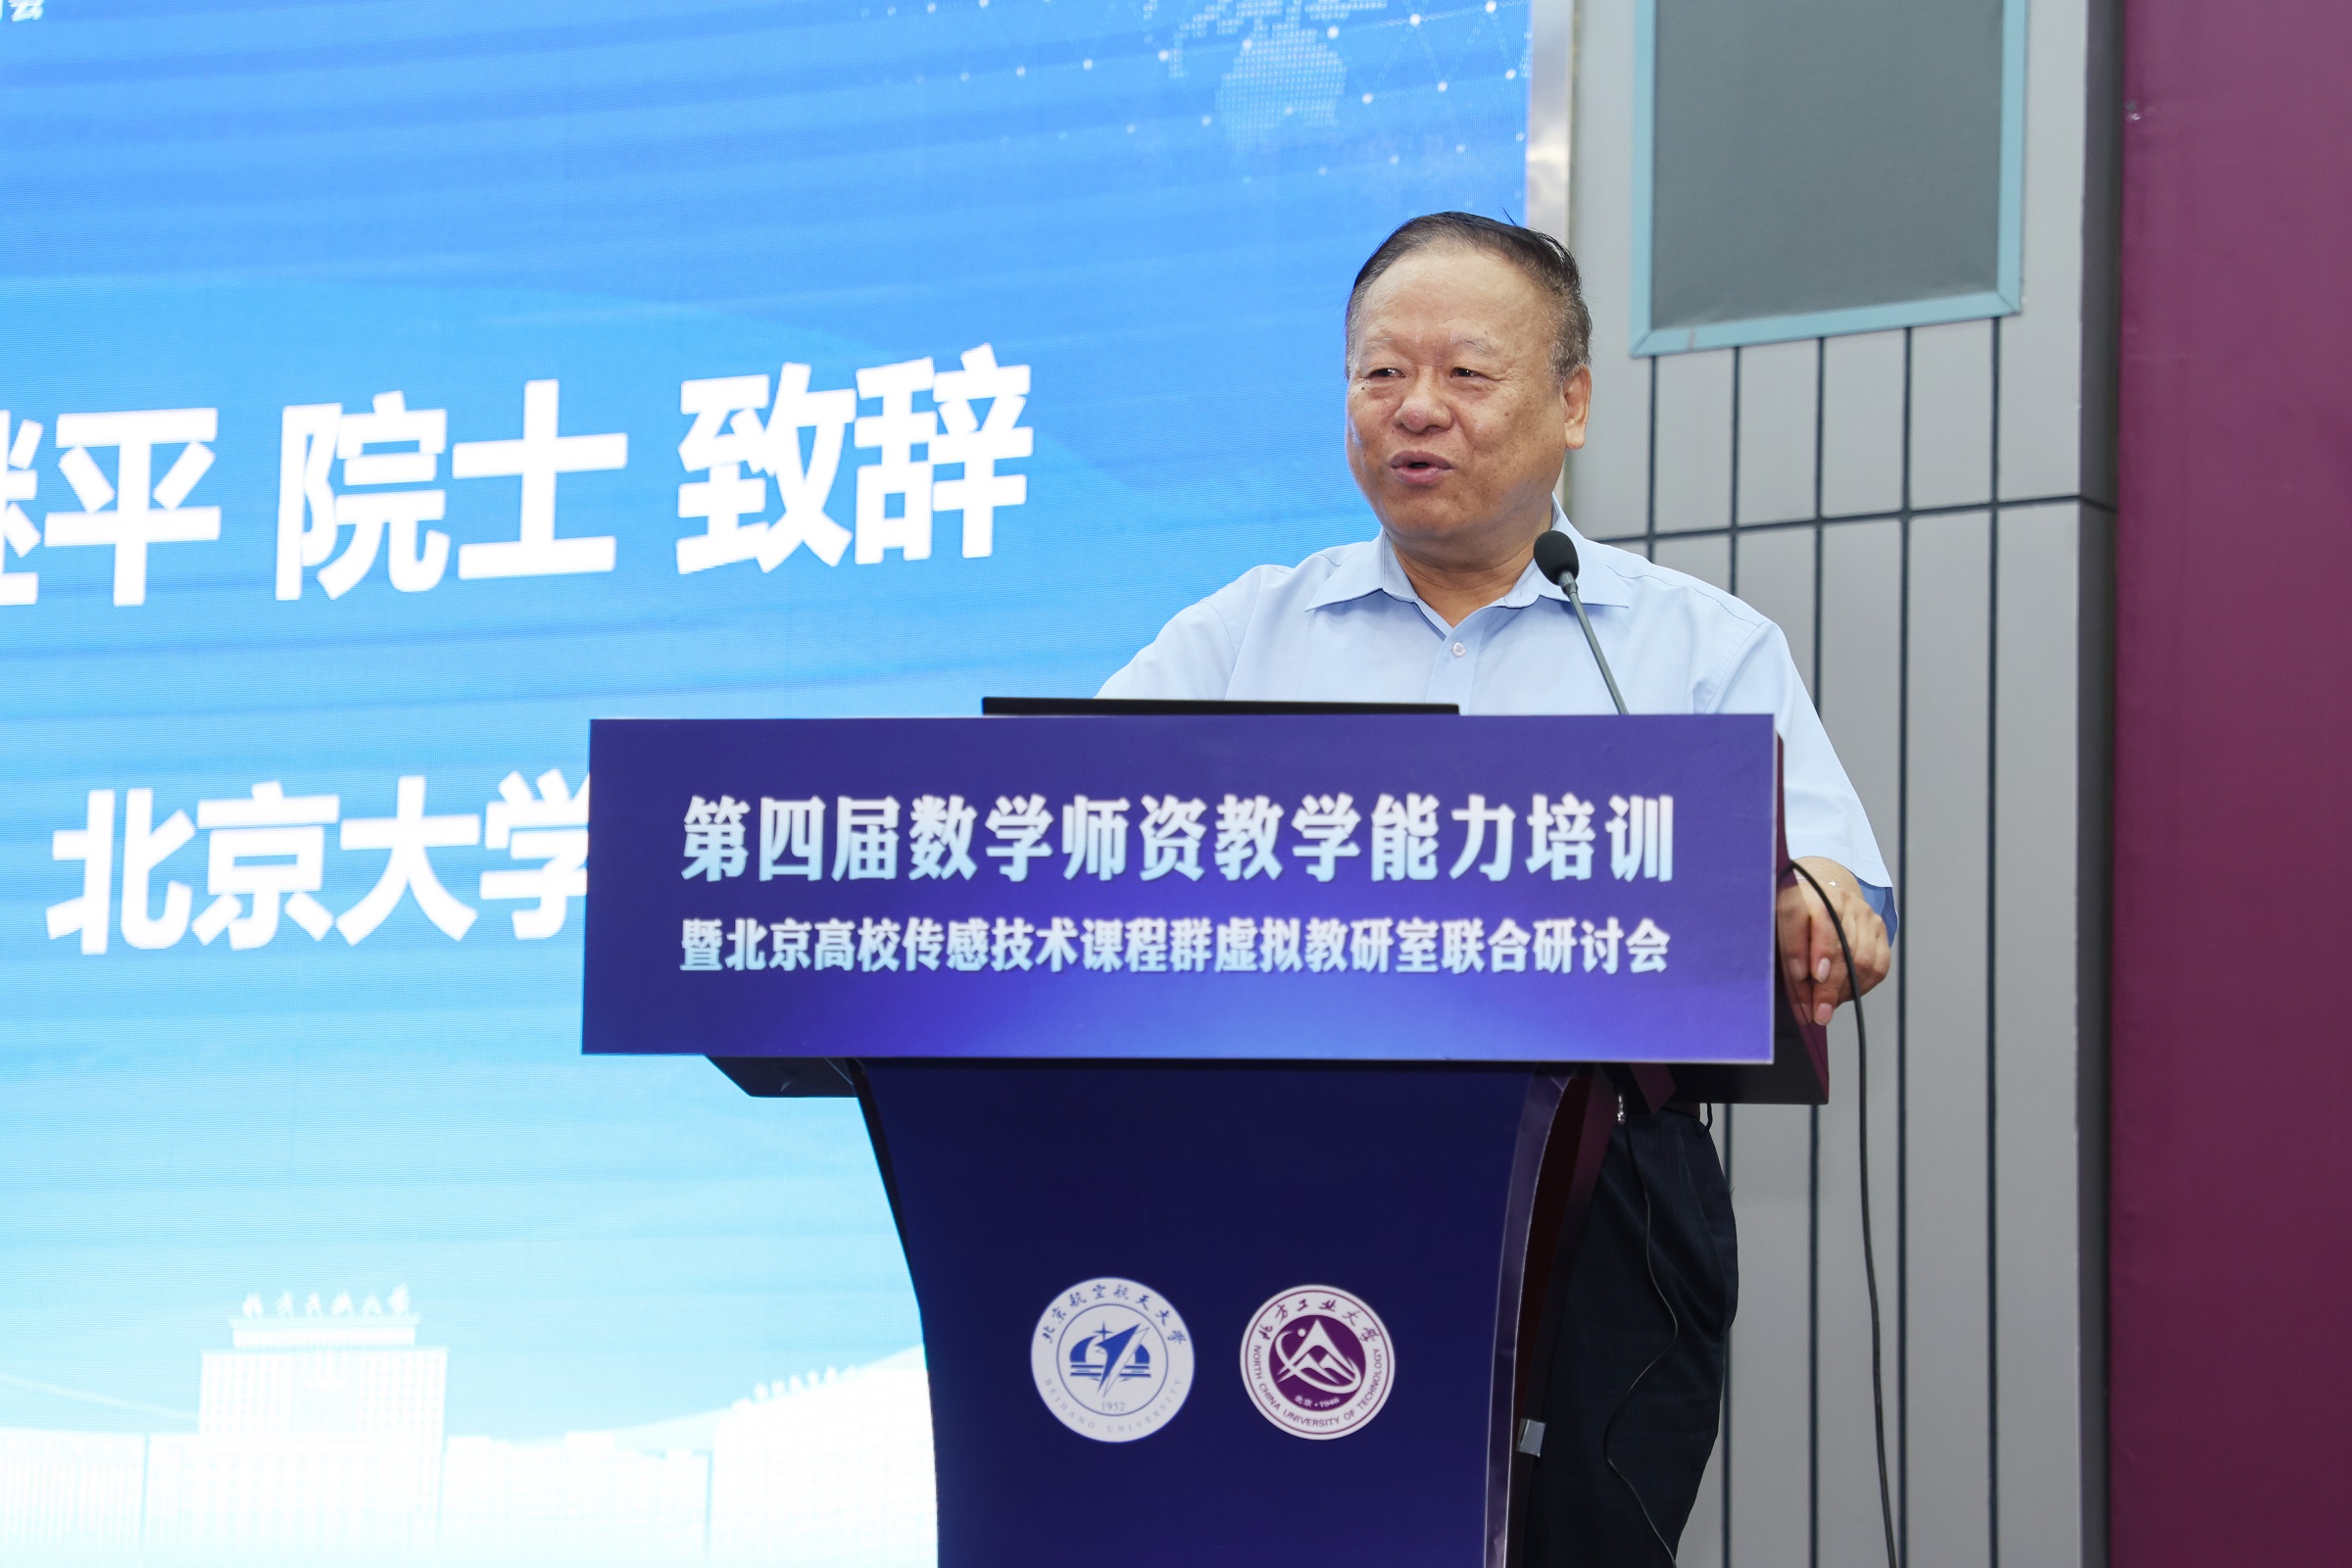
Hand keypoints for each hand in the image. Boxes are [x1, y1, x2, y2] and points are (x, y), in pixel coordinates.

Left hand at [1776, 856, 1889, 1026]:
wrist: (1819, 897)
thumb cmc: (1791, 920)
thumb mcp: (1776, 928)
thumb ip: (1783, 953)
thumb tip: (1794, 991)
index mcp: (1803, 893)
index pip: (1805, 917)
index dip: (1803, 948)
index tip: (1801, 977)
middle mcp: (1837, 898)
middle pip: (1838, 945)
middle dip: (1827, 986)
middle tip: (1818, 1012)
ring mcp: (1862, 912)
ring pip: (1861, 958)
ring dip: (1843, 990)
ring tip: (1827, 1008)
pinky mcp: (1879, 927)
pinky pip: (1878, 965)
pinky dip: (1861, 986)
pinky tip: (1843, 995)